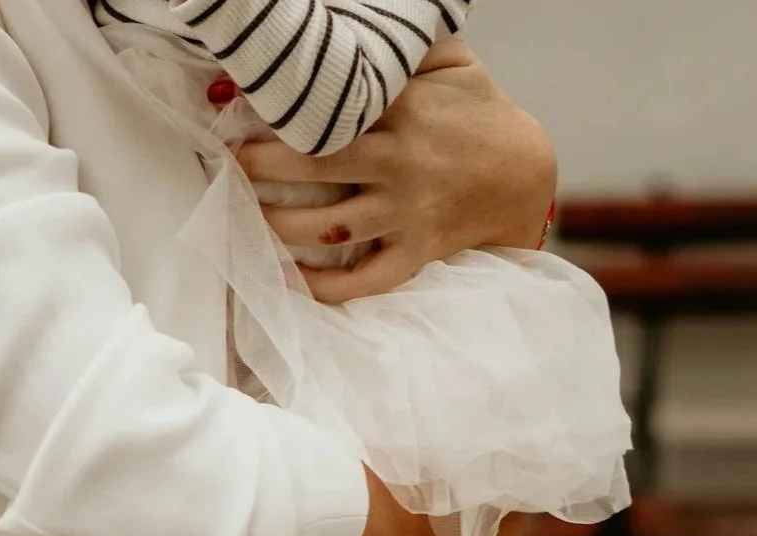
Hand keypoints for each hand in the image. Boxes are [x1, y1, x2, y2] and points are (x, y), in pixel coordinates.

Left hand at [237, 40, 556, 303]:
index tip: (237, 104)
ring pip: (330, 226)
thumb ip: (407, 45)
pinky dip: (325, 287)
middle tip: (231, 163)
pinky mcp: (416, 252)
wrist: (525, 175)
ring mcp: (407, 212)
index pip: (333, 106)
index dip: (281, 106)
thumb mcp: (455, 63)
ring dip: (280, 225)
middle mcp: (401, 161)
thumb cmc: (480, 114)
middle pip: (317, 164)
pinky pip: (365, 279)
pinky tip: (289, 280)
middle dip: (264, 166)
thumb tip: (357, 23)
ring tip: (247, 217)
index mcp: (405, 108)